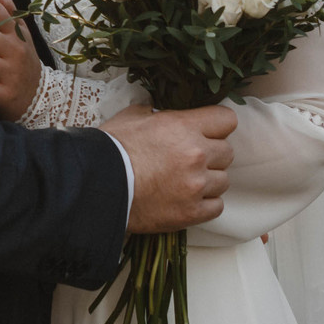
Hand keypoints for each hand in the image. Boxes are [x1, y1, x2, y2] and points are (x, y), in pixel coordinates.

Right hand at [108, 102, 235, 232]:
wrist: (96, 187)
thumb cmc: (110, 150)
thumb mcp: (130, 118)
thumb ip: (153, 113)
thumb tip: (157, 112)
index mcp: (183, 127)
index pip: (226, 120)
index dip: (216, 125)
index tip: (207, 132)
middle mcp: (196, 155)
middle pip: (227, 152)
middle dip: (211, 154)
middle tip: (189, 159)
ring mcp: (196, 185)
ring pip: (223, 181)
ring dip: (208, 180)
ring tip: (184, 182)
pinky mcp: (191, 212)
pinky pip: (217, 206)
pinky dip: (204, 203)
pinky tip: (186, 199)